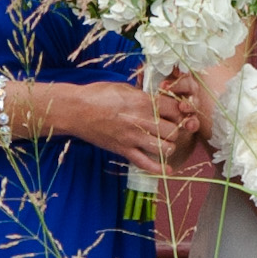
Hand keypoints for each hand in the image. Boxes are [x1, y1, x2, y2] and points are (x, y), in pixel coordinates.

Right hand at [56, 77, 196, 175]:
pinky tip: (167, 170)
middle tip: (170, 129)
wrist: (76, 110)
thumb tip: (157, 97)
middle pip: (173, 131)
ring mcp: (133, 138)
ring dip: (168, 147)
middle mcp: (141, 120)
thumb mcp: (124, 88)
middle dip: (175, 131)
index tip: (177, 113)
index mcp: (143, 101)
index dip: (180, 111)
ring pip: (165, 148)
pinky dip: (159, 169)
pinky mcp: (123, 150)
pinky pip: (146, 164)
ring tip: (164, 144)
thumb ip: (143, 94)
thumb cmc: (98, 95)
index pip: (175, 109)